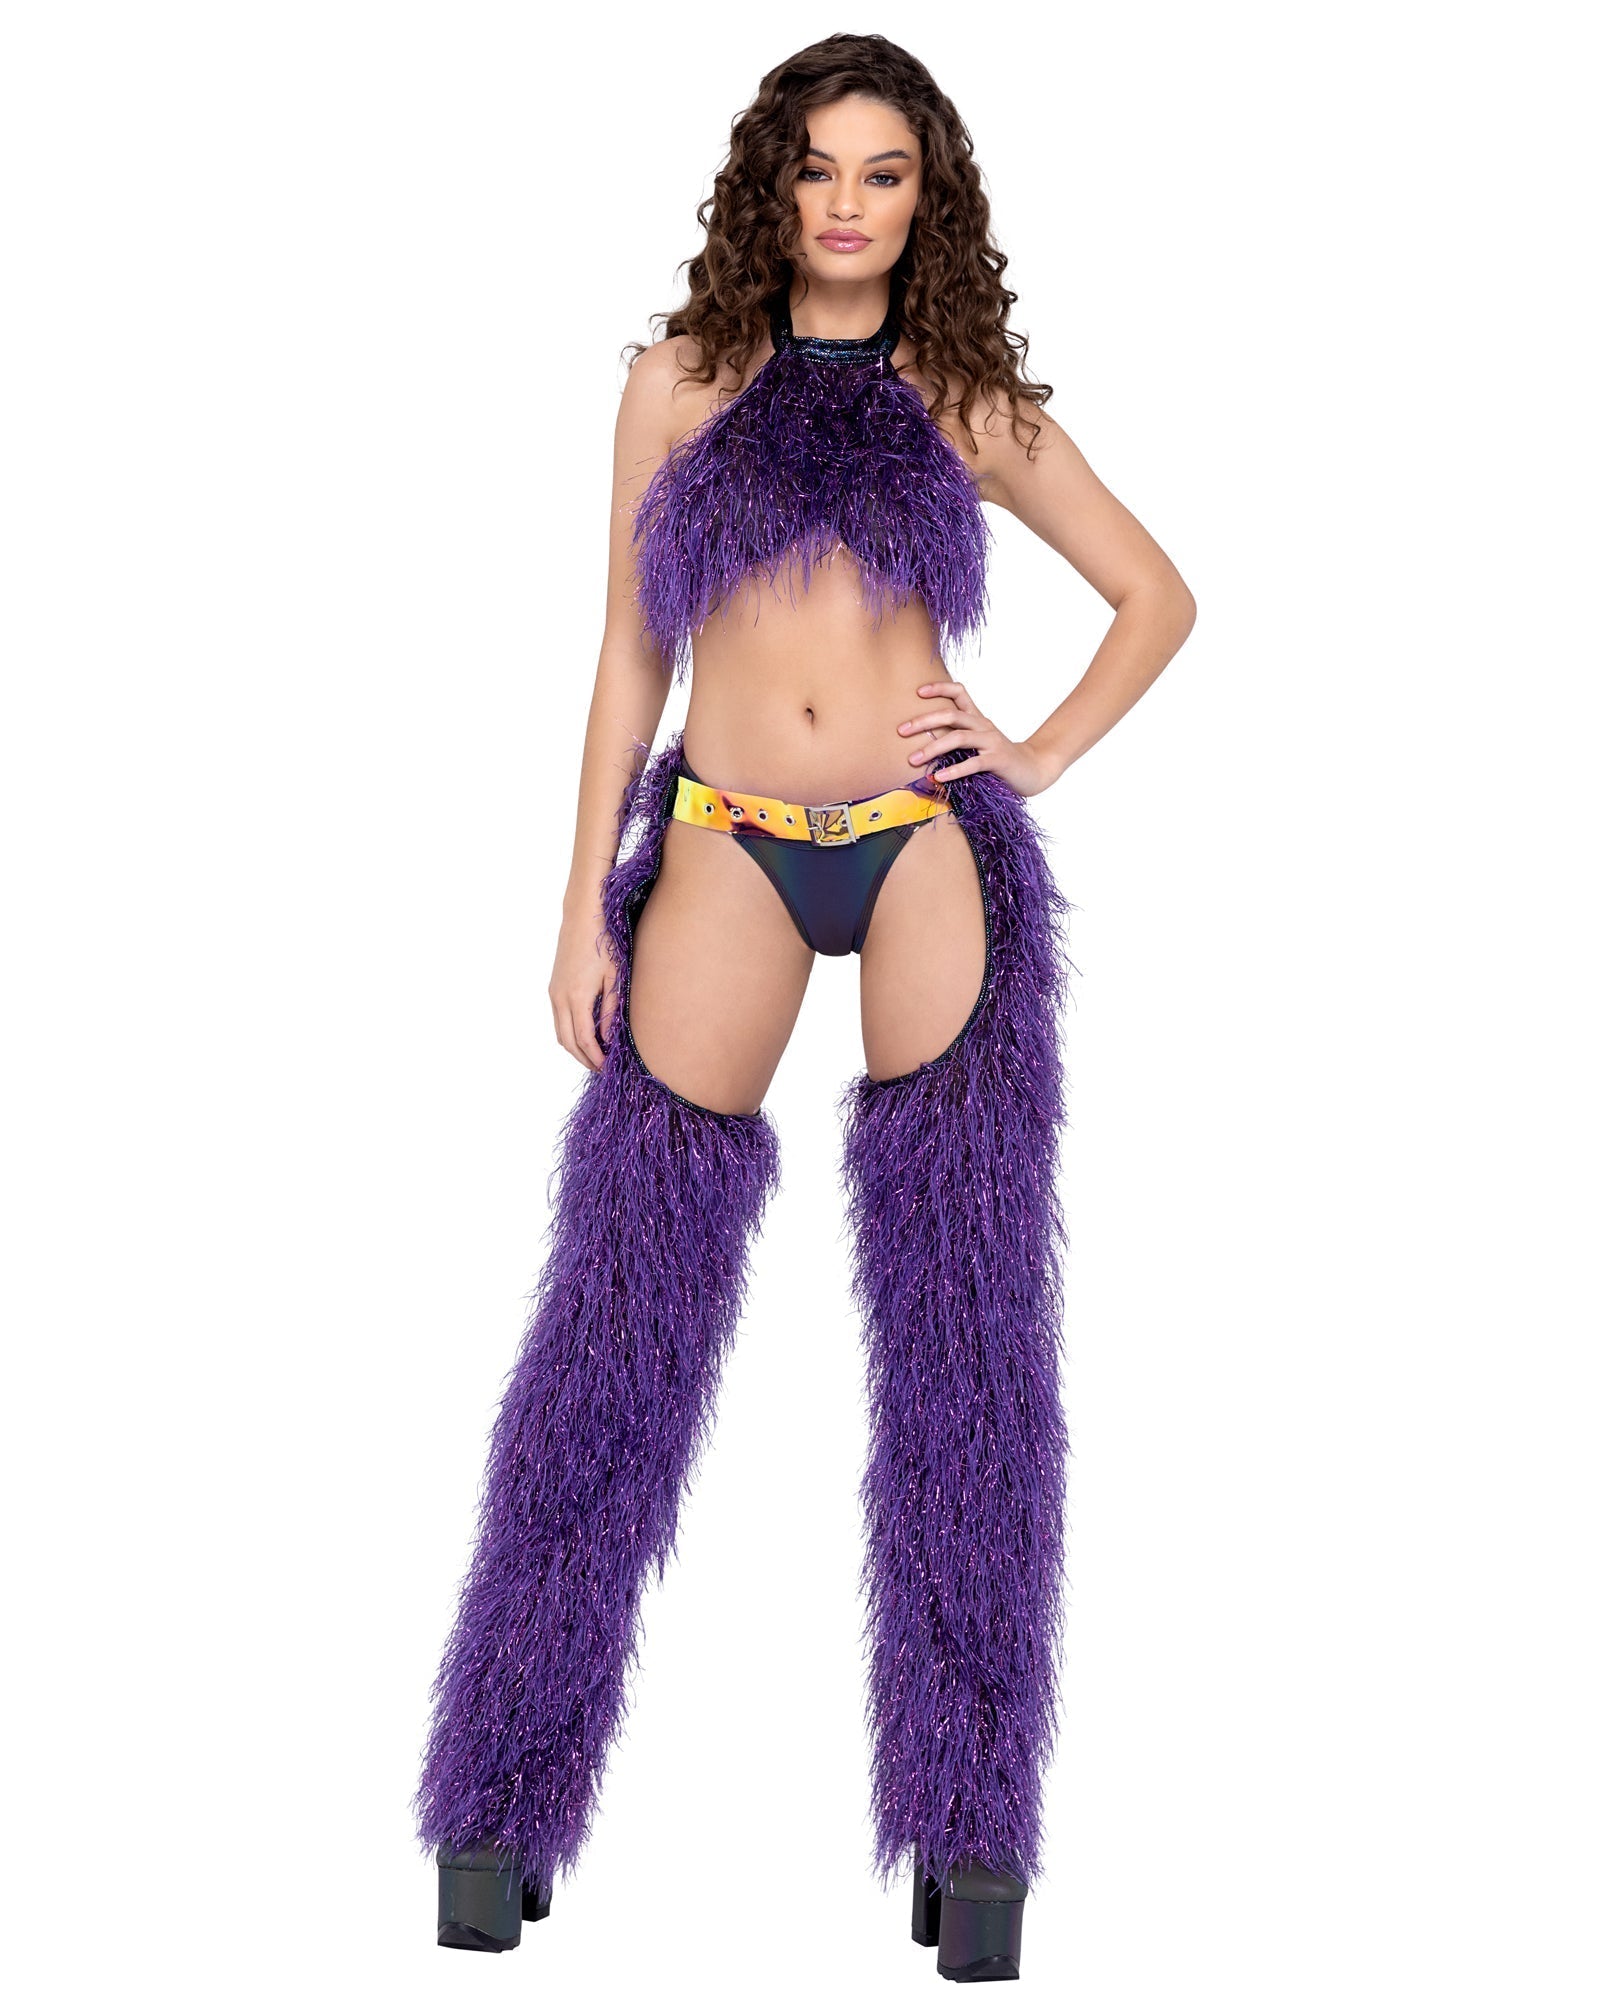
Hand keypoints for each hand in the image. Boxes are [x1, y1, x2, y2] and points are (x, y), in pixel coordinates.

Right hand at [549, 909, 622, 1072]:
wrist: (582, 916)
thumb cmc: (604, 942)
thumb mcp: (615, 976)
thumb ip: (611, 1009)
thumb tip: (609, 1037)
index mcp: (577, 997)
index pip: (583, 1039)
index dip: (595, 1057)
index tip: (608, 1066)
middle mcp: (560, 998)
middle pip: (567, 1041)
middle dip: (584, 1058)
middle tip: (602, 1067)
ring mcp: (553, 992)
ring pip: (559, 1032)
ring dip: (575, 1047)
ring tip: (595, 1055)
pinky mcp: (553, 987)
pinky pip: (558, 1019)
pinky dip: (569, 1033)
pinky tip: (586, 1034)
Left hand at [897, 681, 1057, 798]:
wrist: (1032, 771)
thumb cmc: (997, 760)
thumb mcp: (976, 746)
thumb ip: (955, 742)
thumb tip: (921, 747)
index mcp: (977, 718)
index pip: (960, 692)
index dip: (940, 688)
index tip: (918, 692)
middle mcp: (983, 725)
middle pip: (951, 714)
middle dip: (923, 721)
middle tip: (901, 730)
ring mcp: (991, 741)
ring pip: (959, 737)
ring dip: (933, 748)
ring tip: (914, 759)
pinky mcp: (998, 760)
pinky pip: (973, 763)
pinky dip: (954, 770)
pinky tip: (939, 777)